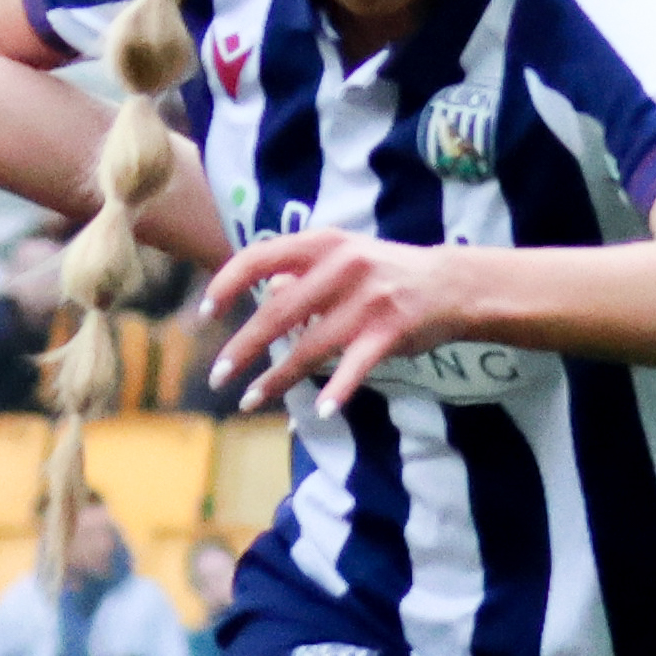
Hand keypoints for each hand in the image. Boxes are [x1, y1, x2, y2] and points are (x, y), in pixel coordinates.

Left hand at [200, 221, 478, 413]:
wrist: (451, 283)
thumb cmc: (387, 273)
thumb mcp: (344, 256)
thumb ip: (302, 271)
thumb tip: (262, 291)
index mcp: (323, 244)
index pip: (259, 258)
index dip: (225, 284)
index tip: (204, 313)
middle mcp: (341, 267)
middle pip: (276, 312)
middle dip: (242, 348)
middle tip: (218, 376)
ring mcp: (366, 300)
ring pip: (309, 347)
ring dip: (276, 378)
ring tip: (249, 400)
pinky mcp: (389, 331)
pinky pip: (354, 367)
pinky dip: (337, 391)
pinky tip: (319, 412)